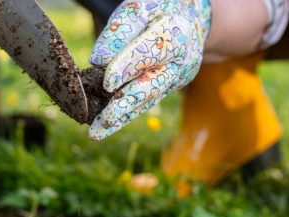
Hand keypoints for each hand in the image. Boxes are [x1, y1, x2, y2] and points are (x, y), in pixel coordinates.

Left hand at [88, 0, 211, 139]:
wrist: (191, 18)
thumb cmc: (158, 10)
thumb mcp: (140, 7)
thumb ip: (121, 30)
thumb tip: (99, 61)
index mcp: (175, 32)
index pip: (150, 51)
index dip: (128, 66)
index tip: (107, 81)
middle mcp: (180, 60)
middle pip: (151, 85)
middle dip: (125, 103)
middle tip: (103, 120)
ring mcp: (177, 77)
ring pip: (146, 100)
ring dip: (121, 117)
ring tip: (97, 132)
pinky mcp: (170, 88)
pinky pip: (145, 102)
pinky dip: (126, 115)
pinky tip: (106, 127)